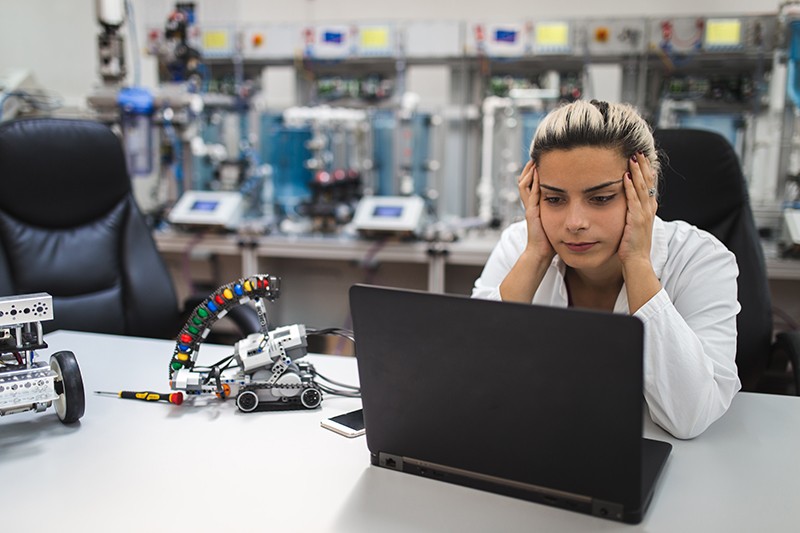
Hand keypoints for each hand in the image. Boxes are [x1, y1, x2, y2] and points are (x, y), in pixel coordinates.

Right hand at [518, 160, 554, 261]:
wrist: (541, 252)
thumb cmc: (551, 239)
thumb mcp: (556, 220)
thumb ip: (560, 210)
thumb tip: (573, 200)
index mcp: (535, 205)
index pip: (531, 184)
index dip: (534, 172)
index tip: (542, 161)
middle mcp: (530, 204)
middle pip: (524, 181)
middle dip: (529, 167)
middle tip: (536, 155)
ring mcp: (529, 207)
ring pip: (524, 184)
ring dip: (529, 171)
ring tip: (535, 160)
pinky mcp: (531, 212)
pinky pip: (530, 194)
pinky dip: (533, 182)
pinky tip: (537, 172)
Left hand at [619, 152, 657, 267]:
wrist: (637, 261)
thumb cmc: (632, 245)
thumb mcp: (635, 225)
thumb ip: (634, 212)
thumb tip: (629, 203)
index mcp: (649, 209)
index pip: (650, 185)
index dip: (647, 170)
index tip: (643, 157)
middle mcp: (649, 209)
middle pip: (648, 182)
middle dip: (643, 166)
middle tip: (639, 151)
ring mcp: (644, 214)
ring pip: (642, 188)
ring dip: (638, 172)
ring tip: (633, 158)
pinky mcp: (636, 220)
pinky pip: (633, 200)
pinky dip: (630, 188)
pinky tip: (626, 177)